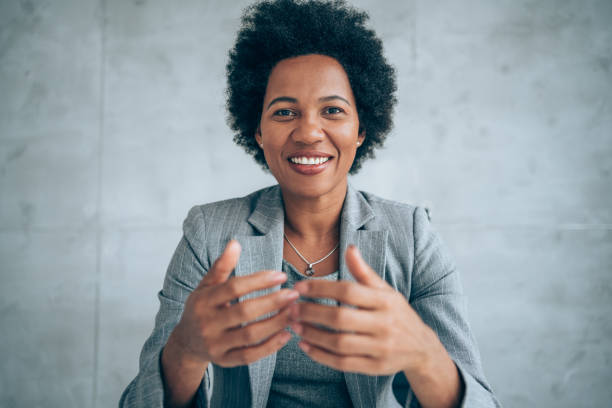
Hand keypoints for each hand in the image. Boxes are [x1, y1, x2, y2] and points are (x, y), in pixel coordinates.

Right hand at [169, 240, 298, 366]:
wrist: (186, 342)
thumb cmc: (202, 307)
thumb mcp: (206, 286)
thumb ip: (222, 266)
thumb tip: (235, 243)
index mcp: (203, 301)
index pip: (234, 288)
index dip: (259, 281)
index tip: (281, 276)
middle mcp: (207, 324)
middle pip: (244, 312)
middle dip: (272, 302)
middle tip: (293, 294)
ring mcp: (215, 345)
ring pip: (250, 336)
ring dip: (275, 323)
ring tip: (294, 312)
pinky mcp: (224, 361)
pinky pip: (250, 356)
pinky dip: (270, 346)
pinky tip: (287, 334)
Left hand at [290, 245, 440, 375]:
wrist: (421, 348)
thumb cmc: (396, 313)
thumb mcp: (385, 290)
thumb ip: (364, 272)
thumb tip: (349, 248)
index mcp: (385, 301)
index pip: (348, 291)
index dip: (321, 288)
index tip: (299, 287)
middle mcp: (384, 324)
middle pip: (341, 318)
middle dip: (312, 312)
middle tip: (291, 308)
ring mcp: (380, 348)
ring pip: (339, 343)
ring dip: (312, 335)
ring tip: (295, 326)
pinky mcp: (374, 368)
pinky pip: (342, 363)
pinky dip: (320, 356)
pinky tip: (305, 346)